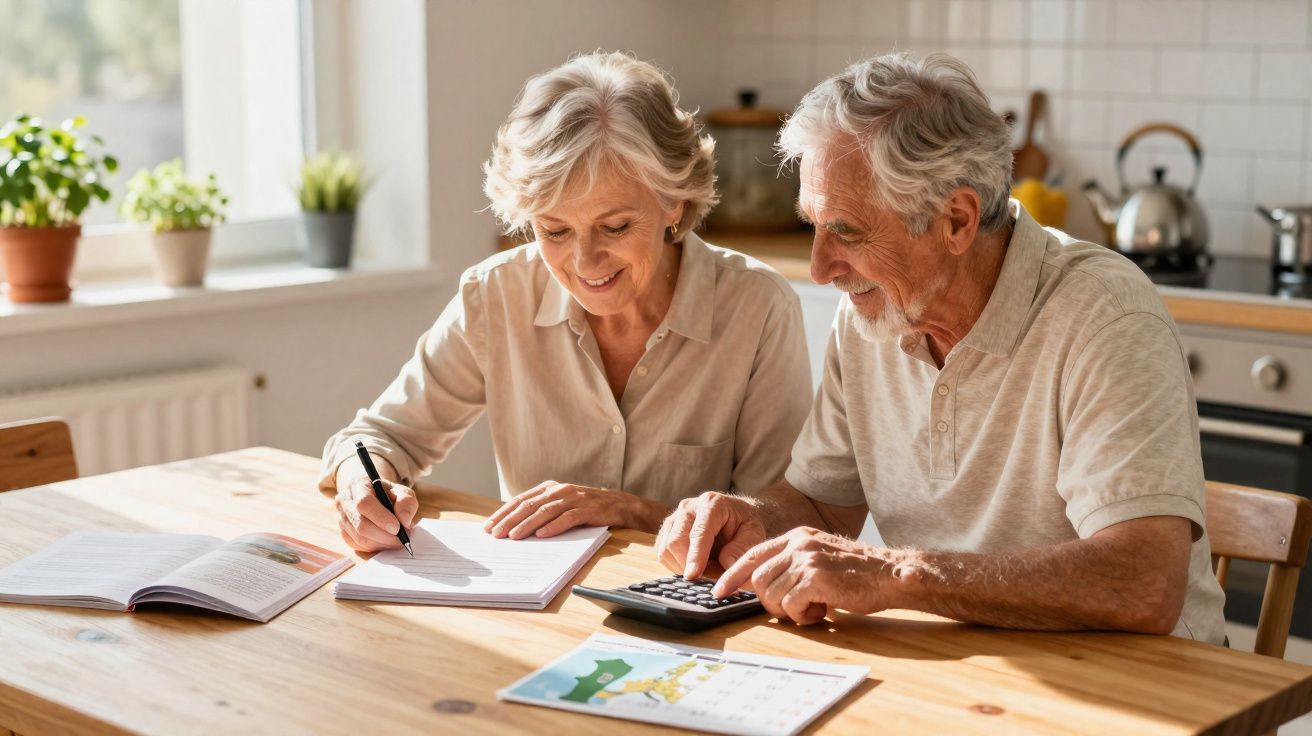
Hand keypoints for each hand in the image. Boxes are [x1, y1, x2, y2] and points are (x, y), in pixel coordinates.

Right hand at [334, 456, 417, 551]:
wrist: (373, 495)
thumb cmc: (387, 493)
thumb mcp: (402, 491)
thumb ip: (406, 502)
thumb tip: (404, 520)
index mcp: (358, 485)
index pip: (364, 503)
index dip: (381, 518)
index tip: (397, 528)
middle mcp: (344, 501)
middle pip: (361, 525)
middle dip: (384, 536)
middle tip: (402, 539)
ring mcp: (341, 518)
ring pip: (359, 538)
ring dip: (382, 543)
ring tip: (397, 541)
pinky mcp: (343, 532)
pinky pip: (358, 546)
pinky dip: (374, 547)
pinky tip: (385, 542)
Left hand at [483, 481, 635, 538]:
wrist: (617, 504)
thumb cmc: (584, 508)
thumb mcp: (560, 505)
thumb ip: (540, 511)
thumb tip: (513, 528)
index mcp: (549, 488)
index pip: (520, 500)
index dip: (503, 513)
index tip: (489, 526)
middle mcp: (559, 490)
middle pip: (529, 505)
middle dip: (510, 520)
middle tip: (496, 534)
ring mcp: (573, 498)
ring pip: (545, 511)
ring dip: (527, 525)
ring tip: (514, 537)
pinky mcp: (587, 509)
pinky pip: (567, 518)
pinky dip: (554, 527)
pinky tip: (542, 535)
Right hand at [655, 491, 767, 580]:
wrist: (736, 516)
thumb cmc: (745, 525)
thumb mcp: (754, 534)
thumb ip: (742, 548)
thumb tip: (727, 565)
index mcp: (711, 504)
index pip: (698, 533)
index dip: (695, 556)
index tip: (693, 575)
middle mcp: (688, 507)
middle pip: (676, 541)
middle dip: (687, 565)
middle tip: (705, 579)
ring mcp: (674, 517)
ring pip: (665, 549)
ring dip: (680, 567)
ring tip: (702, 570)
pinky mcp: (667, 530)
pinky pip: (662, 553)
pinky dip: (674, 565)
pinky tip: (692, 565)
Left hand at [713, 527, 910, 625]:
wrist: (890, 575)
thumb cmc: (858, 573)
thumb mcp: (821, 558)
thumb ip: (794, 565)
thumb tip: (763, 586)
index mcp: (798, 536)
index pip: (753, 554)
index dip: (733, 574)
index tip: (719, 591)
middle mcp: (798, 544)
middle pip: (758, 578)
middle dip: (768, 601)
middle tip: (793, 609)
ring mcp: (806, 559)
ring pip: (773, 594)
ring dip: (789, 610)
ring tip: (813, 608)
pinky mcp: (815, 578)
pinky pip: (791, 605)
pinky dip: (803, 616)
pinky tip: (821, 611)